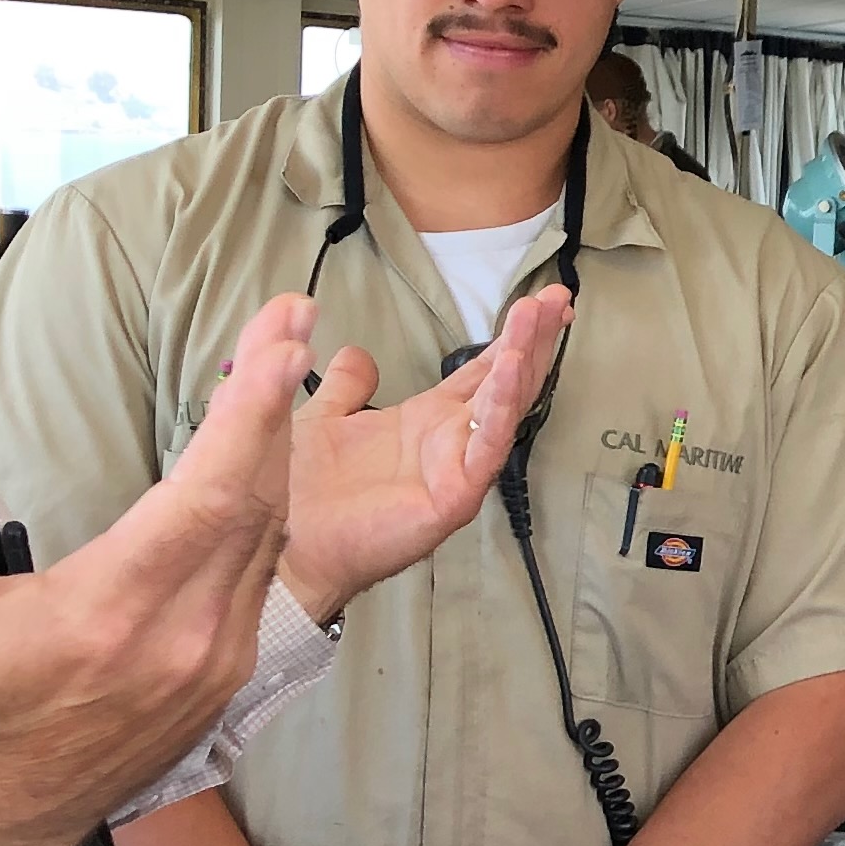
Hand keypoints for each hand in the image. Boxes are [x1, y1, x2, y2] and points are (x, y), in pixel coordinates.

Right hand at [0, 292, 305, 845]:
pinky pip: (260, 579)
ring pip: (268, 539)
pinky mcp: (219, 680)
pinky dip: (266, 509)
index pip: (208, 497)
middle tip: (291, 319)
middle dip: (278, 403)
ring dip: (279, 450)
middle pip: (257, 504)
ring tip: (282, 366)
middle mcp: (180, 644)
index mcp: (107, 619)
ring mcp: (210, 667)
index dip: (250, 413)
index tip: (280, 342)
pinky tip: (258, 460)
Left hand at [277, 288, 570, 624]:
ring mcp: (457, 470)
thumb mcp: (325, 420)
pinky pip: (485, 447)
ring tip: (539, 317)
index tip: (538, 300)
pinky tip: (510, 366)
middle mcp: (451, 443)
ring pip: (504, 408)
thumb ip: (346, 388)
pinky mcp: (453, 497)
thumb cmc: (304, 494)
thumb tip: (358, 355)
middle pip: (506, 382)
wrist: (286, 547)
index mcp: (427, 423)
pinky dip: (499, 407)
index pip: (482, 372)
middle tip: (558, 298)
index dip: (510, 337)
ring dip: (524, 359)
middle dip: (533, 339)